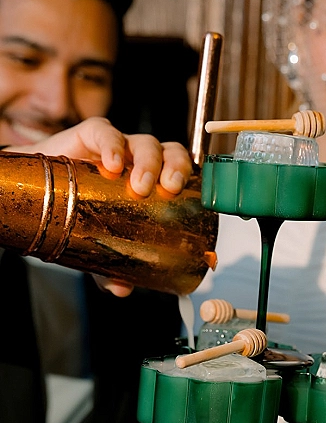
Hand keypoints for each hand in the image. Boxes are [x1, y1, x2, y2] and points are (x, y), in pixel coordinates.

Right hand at [6, 117, 192, 295]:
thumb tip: (122, 290)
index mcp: (152, 182)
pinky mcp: (88, 137)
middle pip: (170, 153)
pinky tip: (111, 164)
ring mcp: (116, 147)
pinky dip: (112, 145)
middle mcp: (139, 161)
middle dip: (174, 168)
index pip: (181, 171)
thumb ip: (110, 267)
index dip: (191, 180)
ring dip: (147, 162)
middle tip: (167, 190)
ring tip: (138, 185)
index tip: (191, 200)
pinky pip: (104, 132)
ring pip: (144, 142)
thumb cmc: (79, 212)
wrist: (36, 192)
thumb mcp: (97, 245)